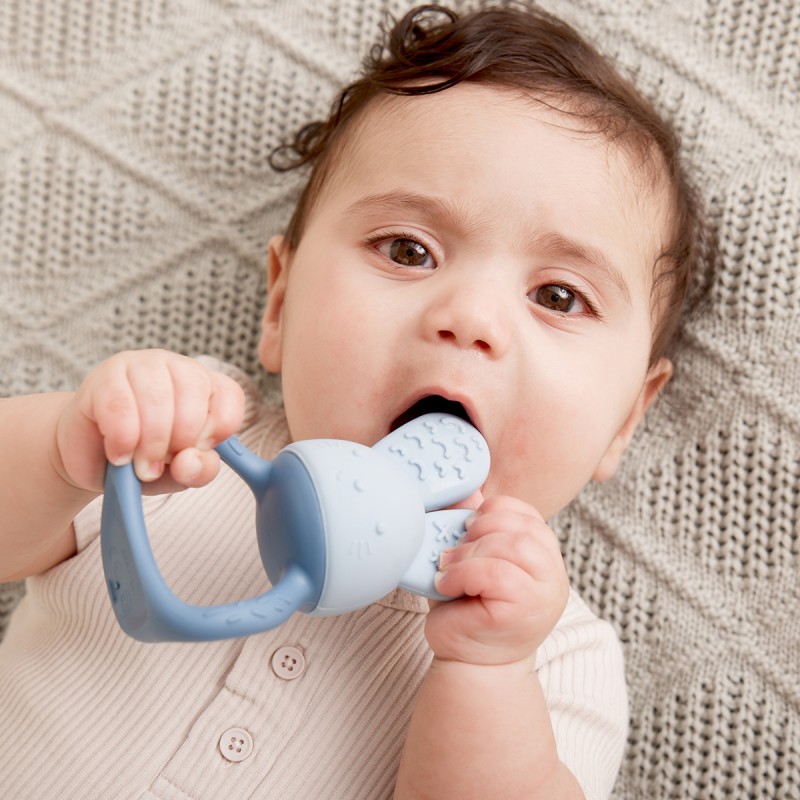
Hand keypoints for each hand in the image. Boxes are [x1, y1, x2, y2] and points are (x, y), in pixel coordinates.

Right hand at [54, 350, 244, 494]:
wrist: (92, 459)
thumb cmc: (144, 459)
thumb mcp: (180, 473)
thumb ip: (199, 470)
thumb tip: (191, 462)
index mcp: (206, 386)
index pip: (230, 395)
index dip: (219, 428)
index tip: (199, 451)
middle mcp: (176, 367)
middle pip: (195, 393)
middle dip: (181, 439)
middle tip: (162, 465)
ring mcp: (140, 365)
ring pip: (158, 398)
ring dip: (151, 443)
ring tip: (140, 465)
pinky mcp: (104, 377)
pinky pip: (120, 406)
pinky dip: (123, 439)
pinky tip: (120, 454)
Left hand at [425, 495, 569, 665]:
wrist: (470, 664)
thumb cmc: (468, 609)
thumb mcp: (470, 559)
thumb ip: (472, 526)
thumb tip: (463, 488)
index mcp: (543, 553)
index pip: (524, 512)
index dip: (491, 511)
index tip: (466, 528)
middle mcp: (553, 572)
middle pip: (519, 526)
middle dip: (478, 531)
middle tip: (453, 551)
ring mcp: (545, 593)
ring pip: (511, 545)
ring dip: (469, 552)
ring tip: (448, 569)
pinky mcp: (528, 611)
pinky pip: (496, 574)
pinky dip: (464, 573)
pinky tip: (447, 586)